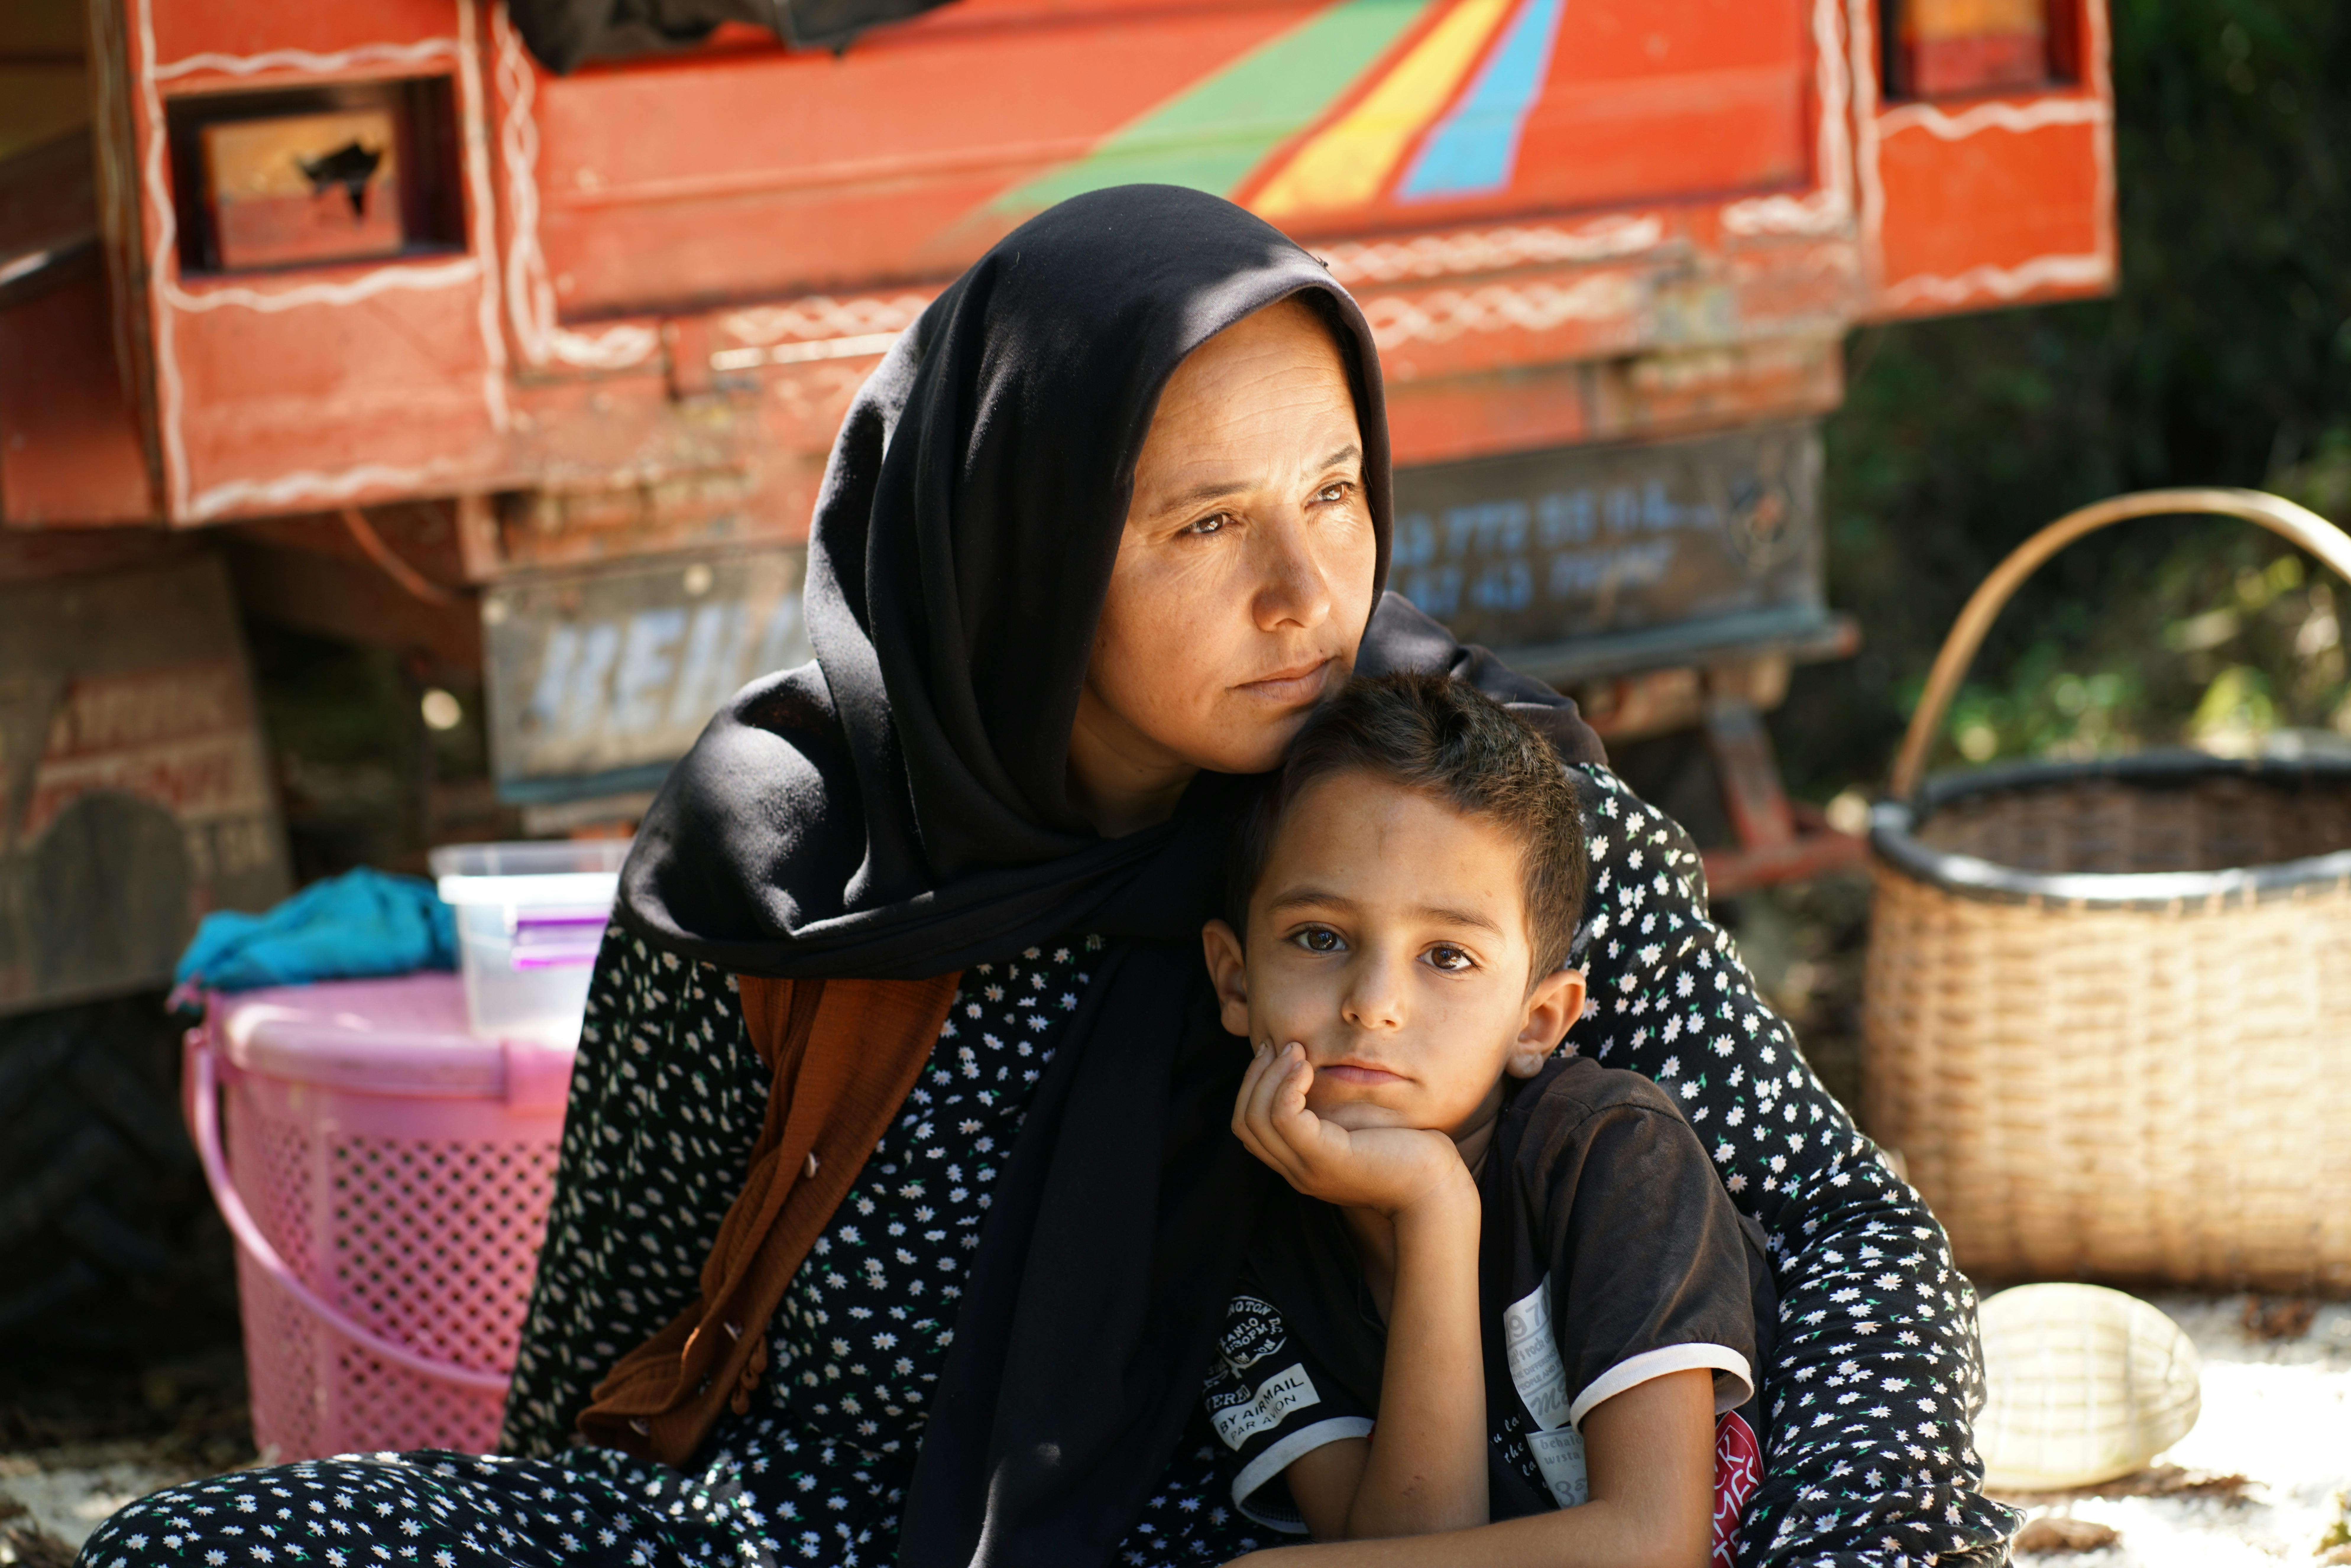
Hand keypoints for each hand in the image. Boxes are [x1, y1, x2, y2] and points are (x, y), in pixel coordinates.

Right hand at [1232, 1042, 1468, 1217]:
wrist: (1435, 1191)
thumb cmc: (1408, 1154)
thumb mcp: (1359, 1129)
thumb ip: (1334, 1112)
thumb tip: (1319, 1072)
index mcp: (1301, 1163)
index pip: (1249, 1127)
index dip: (1255, 1086)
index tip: (1277, 1054)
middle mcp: (1296, 1170)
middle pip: (1244, 1121)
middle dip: (1255, 1077)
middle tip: (1282, 1047)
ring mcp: (1307, 1167)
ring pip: (1255, 1118)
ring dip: (1269, 1076)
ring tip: (1296, 1052)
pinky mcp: (1325, 1158)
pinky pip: (1284, 1118)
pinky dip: (1287, 1086)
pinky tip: (1307, 1068)